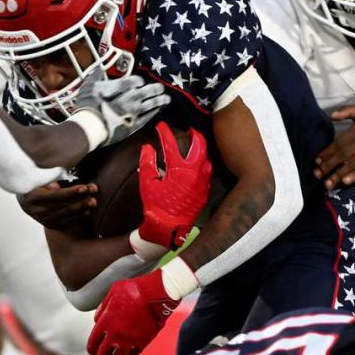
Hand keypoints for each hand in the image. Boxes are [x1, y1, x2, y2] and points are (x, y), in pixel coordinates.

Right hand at [18, 182, 97, 230]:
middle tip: (94, 194)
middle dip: (81, 199)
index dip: (71, 192)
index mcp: (34, 198)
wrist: (25, 201)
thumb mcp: (39, 180)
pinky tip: (88, 211)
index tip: (84, 188)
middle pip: (63, 205)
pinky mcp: (50, 225)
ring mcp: (44, 220)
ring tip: (94, 202)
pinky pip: (67, 220)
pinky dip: (78, 215)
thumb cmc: (36, 185)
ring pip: (66, 214)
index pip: (56, 196)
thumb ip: (49, 181)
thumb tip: (56, 186)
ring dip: (82, 208)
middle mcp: (38, 211)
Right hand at [75, 70, 170, 145]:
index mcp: (117, 88)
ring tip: (166, 98)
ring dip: (159, 100)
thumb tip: (100, 68)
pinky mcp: (133, 126)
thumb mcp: (88, 86)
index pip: (133, 81)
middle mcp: (127, 99)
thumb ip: (96, 76)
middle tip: (161, 87)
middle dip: (154, 89)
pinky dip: (153, 113)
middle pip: (145, 91)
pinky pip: (146, 118)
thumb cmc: (86, 107)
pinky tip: (158, 110)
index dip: (138, 80)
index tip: (140, 81)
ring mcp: (132, 113)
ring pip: (149, 104)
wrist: (88, 128)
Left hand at [87, 271, 179, 354]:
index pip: (93, 343)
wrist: (157, 293)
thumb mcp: (113, 291)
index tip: (92, 351)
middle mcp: (115, 334)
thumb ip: (103, 307)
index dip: (91, 349)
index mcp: (105, 322)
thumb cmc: (135, 288)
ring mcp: (129, 340)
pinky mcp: (143, 342)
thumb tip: (97, 319)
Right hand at [138, 122, 211, 248]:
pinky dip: (203, 164)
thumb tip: (147, 148)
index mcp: (178, 169)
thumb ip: (147, 163)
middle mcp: (194, 172)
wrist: (169, 228)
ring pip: (206, 158)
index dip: (165, 132)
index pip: (171, 144)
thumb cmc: (156, 207)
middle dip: (195, 134)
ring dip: (201, 149)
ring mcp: (202, 181)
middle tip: (189, 129)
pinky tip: (198, 164)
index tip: (161, 126)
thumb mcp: (147, 183)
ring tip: (195, 145)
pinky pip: (207, 172)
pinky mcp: (205, 190)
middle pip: (200, 145)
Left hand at [313, 105, 354, 189]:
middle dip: (328, 166)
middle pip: (342, 154)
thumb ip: (346, 111)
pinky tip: (345, 181)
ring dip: (338, 174)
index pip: (338, 143)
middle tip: (316, 175)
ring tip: (327, 184)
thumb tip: (330, 115)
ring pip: (352, 163)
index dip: (326, 153)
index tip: (316, 162)